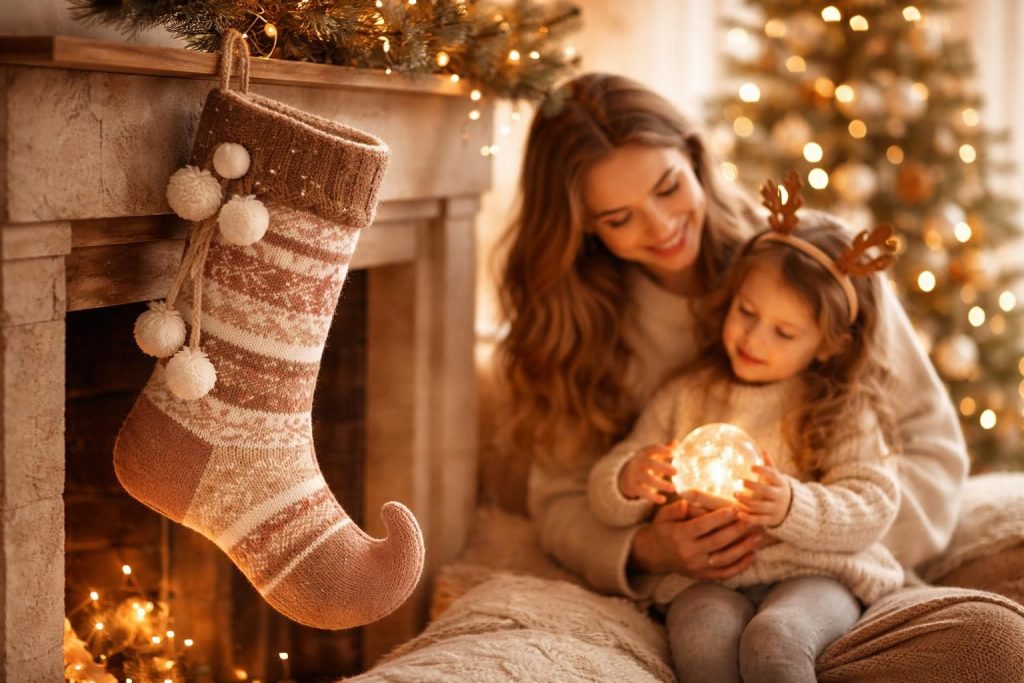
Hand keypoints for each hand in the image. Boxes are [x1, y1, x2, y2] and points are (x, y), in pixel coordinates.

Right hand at [619, 444, 676, 503]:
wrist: (625, 476)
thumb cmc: (645, 464)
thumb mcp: (651, 456)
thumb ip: (663, 450)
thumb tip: (676, 442)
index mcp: (644, 453)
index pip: (652, 449)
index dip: (662, 450)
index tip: (673, 453)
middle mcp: (638, 463)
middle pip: (650, 464)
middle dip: (663, 467)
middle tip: (676, 472)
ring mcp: (635, 475)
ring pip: (647, 479)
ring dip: (661, 484)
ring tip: (673, 488)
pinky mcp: (634, 487)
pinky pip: (643, 492)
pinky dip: (653, 497)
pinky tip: (663, 500)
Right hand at [630, 499, 765, 579]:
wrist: (653, 555)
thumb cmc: (661, 530)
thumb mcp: (662, 516)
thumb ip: (675, 509)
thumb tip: (687, 503)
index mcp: (679, 536)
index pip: (703, 525)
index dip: (720, 517)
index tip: (735, 509)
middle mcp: (689, 553)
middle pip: (718, 542)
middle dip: (737, 530)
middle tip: (751, 520)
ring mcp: (696, 567)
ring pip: (725, 559)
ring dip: (744, 549)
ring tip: (758, 537)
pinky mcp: (702, 576)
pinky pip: (724, 573)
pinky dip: (740, 566)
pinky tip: (751, 555)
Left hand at [735, 451, 791, 526]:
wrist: (793, 510)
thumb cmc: (779, 489)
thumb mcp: (777, 478)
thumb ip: (770, 466)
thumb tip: (763, 450)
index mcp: (781, 484)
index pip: (773, 475)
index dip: (762, 470)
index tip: (751, 467)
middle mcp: (779, 496)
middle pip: (765, 490)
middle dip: (752, 486)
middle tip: (740, 481)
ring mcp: (776, 509)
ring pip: (760, 506)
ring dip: (746, 501)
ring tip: (735, 495)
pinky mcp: (771, 520)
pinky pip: (759, 520)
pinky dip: (748, 518)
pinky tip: (738, 513)